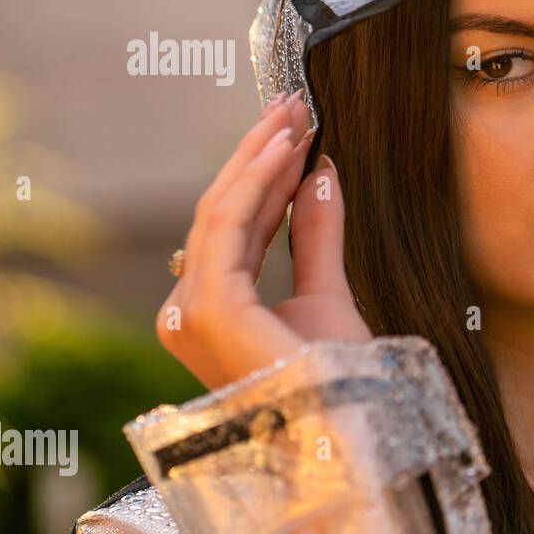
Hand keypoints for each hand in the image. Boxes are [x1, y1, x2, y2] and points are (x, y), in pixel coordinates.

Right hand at [156, 89, 372, 391]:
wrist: (347, 428)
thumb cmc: (336, 379)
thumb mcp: (327, 291)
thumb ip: (314, 234)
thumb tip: (321, 174)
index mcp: (209, 315)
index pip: (234, 230)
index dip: (265, 177)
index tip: (297, 133)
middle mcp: (187, 314)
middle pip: (222, 215)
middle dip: (259, 155)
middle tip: (292, 106)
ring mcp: (190, 313)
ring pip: (221, 212)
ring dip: (259, 156)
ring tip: (294, 114)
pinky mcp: (208, 308)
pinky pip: (229, 226)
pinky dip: (257, 181)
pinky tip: (286, 148)